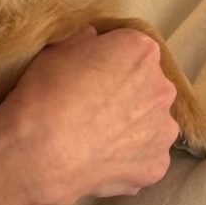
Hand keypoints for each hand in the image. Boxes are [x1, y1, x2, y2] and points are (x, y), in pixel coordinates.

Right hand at [0, 25, 181, 204]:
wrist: (41, 153)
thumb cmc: (46, 95)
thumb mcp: (55, 52)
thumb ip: (83, 42)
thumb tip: (92, 40)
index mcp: (140, 50)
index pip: (131, 49)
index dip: (109, 62)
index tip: (90, 76)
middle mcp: (161, 87)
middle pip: (147, 85)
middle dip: (127, 93)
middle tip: (94, 109)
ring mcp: (163, 129)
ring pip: (150, 122)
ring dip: (132, 127)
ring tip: (98, 140)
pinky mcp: (158, 164)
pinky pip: (146, 157)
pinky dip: (129, 159)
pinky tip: (103, 161)